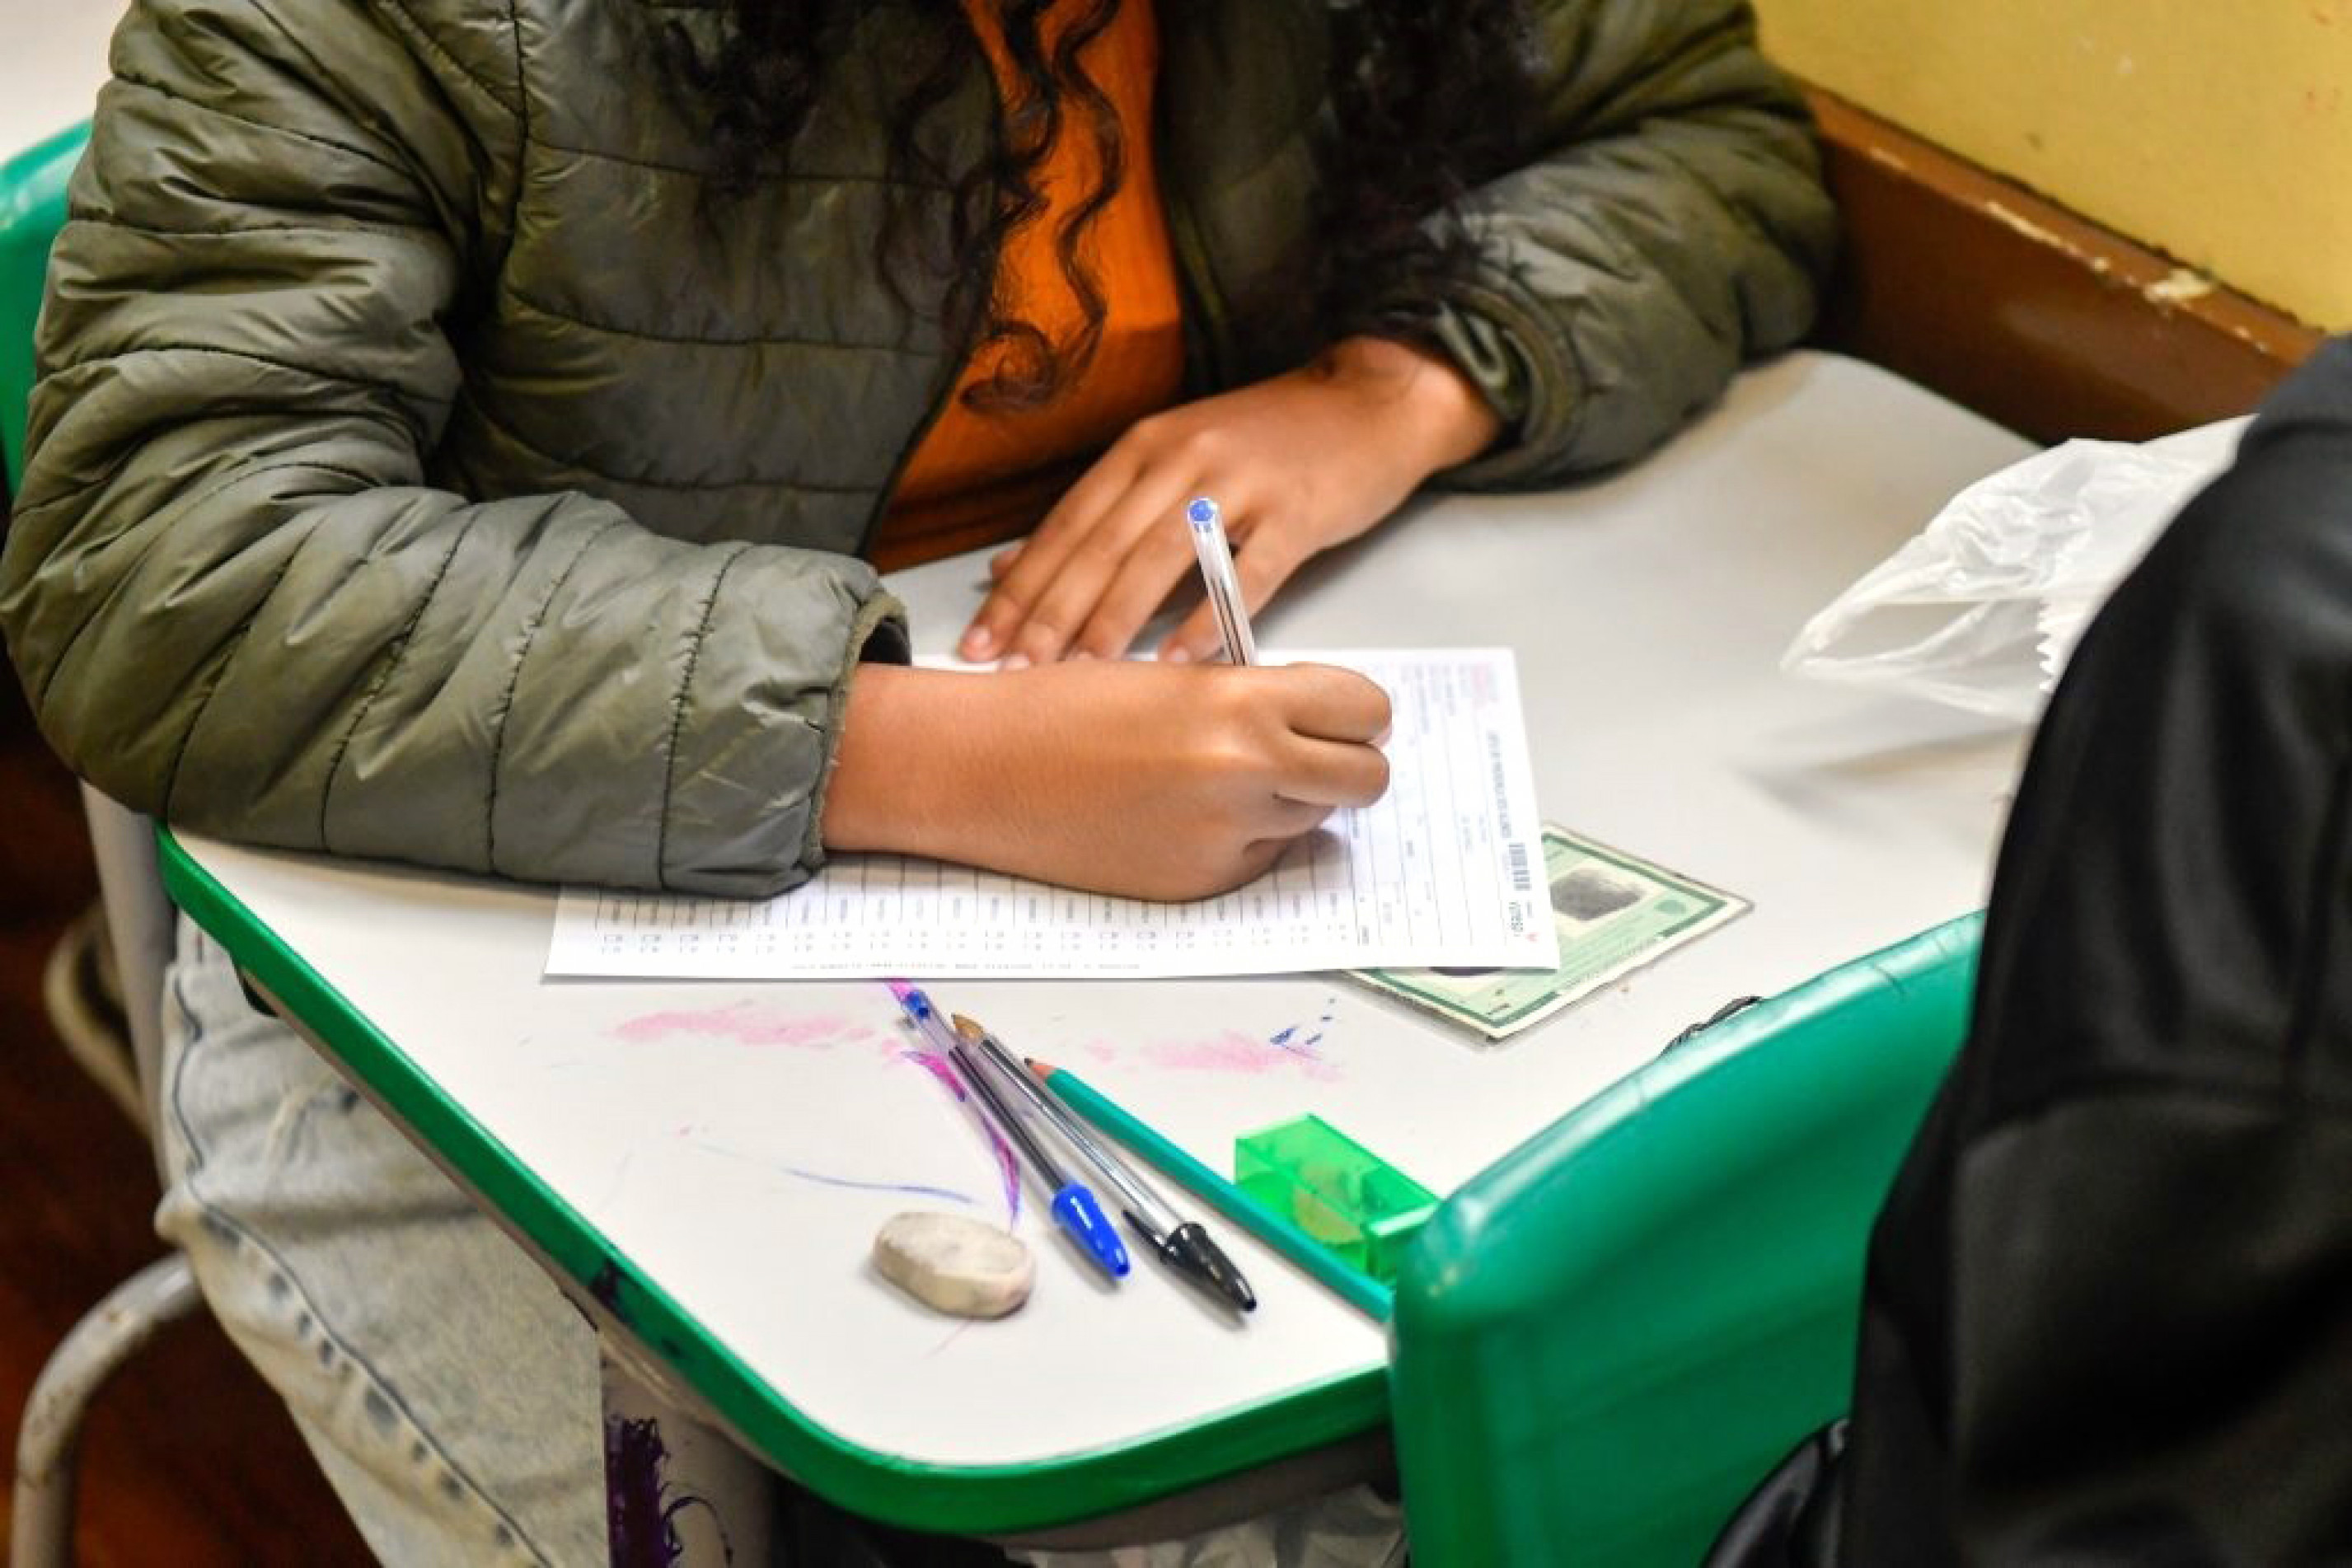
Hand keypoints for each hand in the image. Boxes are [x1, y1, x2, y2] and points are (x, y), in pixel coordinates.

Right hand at [822, 659, 1391, 899]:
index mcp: (1242, 705)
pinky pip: (1259, 858)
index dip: (1355, 711)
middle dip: (1346, 762)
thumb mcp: (1177, 679)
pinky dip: (1241, 838)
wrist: (983, 770)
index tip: (1336, 712)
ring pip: (1313, 821)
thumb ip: (1255, 699)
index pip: (1364, 711)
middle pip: (1365, 779)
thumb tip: (1317, 722)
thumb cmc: (1065, 709)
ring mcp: (1225, 839)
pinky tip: (1181, 814)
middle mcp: (1246, 776)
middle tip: (1308, 750)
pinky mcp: (1200, 884)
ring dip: (1291, 801)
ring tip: (1222, 777)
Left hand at [958, 336, 1499, 666]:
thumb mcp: (1172, 457)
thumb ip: (1098, 510)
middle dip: (1051, 613)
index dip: (1021, 586)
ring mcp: (1241, 483)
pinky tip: (1177, 661)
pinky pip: (1245, 575)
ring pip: (1160, 558)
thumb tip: (1011, 562)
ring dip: (1114, 618)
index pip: (1068, 524)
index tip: (981, 640)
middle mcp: (1183, 458)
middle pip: (1103, 545)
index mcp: (1145, 446)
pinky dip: (1208, 620)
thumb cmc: (1267, 441)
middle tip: (1012, 670)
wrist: (1368, 402)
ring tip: (1078, 671)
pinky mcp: (1297, 512)